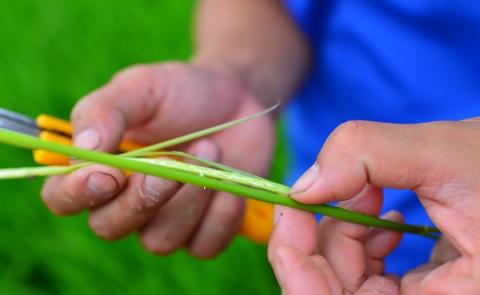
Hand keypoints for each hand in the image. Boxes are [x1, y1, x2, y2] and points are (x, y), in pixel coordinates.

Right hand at [41, 63, 274, 257]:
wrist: (236, 99)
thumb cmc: (181, 92)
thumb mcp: (141, 87)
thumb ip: (106, 111)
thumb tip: (84, 147)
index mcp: (100, 166)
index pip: (63, 197)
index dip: (77, 193)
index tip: (108, 173)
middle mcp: (126, 200)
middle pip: (110, 227)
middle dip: (141, 200)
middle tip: (170, 166)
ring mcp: (165, 219)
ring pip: (160, 241)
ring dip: (189, 200)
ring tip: (212, 148)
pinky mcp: (204, 229)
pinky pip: (204, 246)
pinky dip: (221, 216)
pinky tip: (230, 183)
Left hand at [269, 119, 479, 293]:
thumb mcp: (449, 153)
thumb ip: (369, 154)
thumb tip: (304, 185)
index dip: (299, 270)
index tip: (291, 210)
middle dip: (316, 241)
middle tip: (312, 194)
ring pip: (351, 284)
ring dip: (343, 235)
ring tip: (367, 192)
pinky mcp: (430, 291)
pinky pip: (372, 278)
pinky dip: (364, 243)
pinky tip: (382, 214)